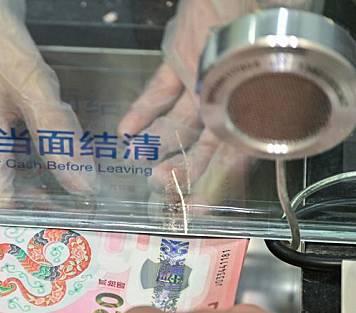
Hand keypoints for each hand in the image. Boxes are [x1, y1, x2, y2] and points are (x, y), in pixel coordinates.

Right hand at [0, 0, 94, 203]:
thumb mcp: (34, 87)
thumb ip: (59, 139)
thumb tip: (84, 185)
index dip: (31, 220)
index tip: (64, 221)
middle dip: (33, 203)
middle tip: (68, 200)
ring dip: (22, 185)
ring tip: (56, 179)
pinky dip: (9, 167)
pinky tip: (32, 156)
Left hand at [119, 0, 317, 205]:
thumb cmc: (267, 19)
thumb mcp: (269, 72)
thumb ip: (258, 114)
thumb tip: (243, 154)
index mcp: (257, 107)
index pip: (235, 157)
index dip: (217, 184)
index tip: (199, 209)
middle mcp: (229, 100)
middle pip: (203, 145)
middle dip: (182, 169)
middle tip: (160, 185)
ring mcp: (202, 81)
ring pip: (179, 123)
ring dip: (160, 145)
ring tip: (142, 164)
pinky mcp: (180, 61)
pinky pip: (158, 91)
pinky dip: (142, 111)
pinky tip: (126, 131)